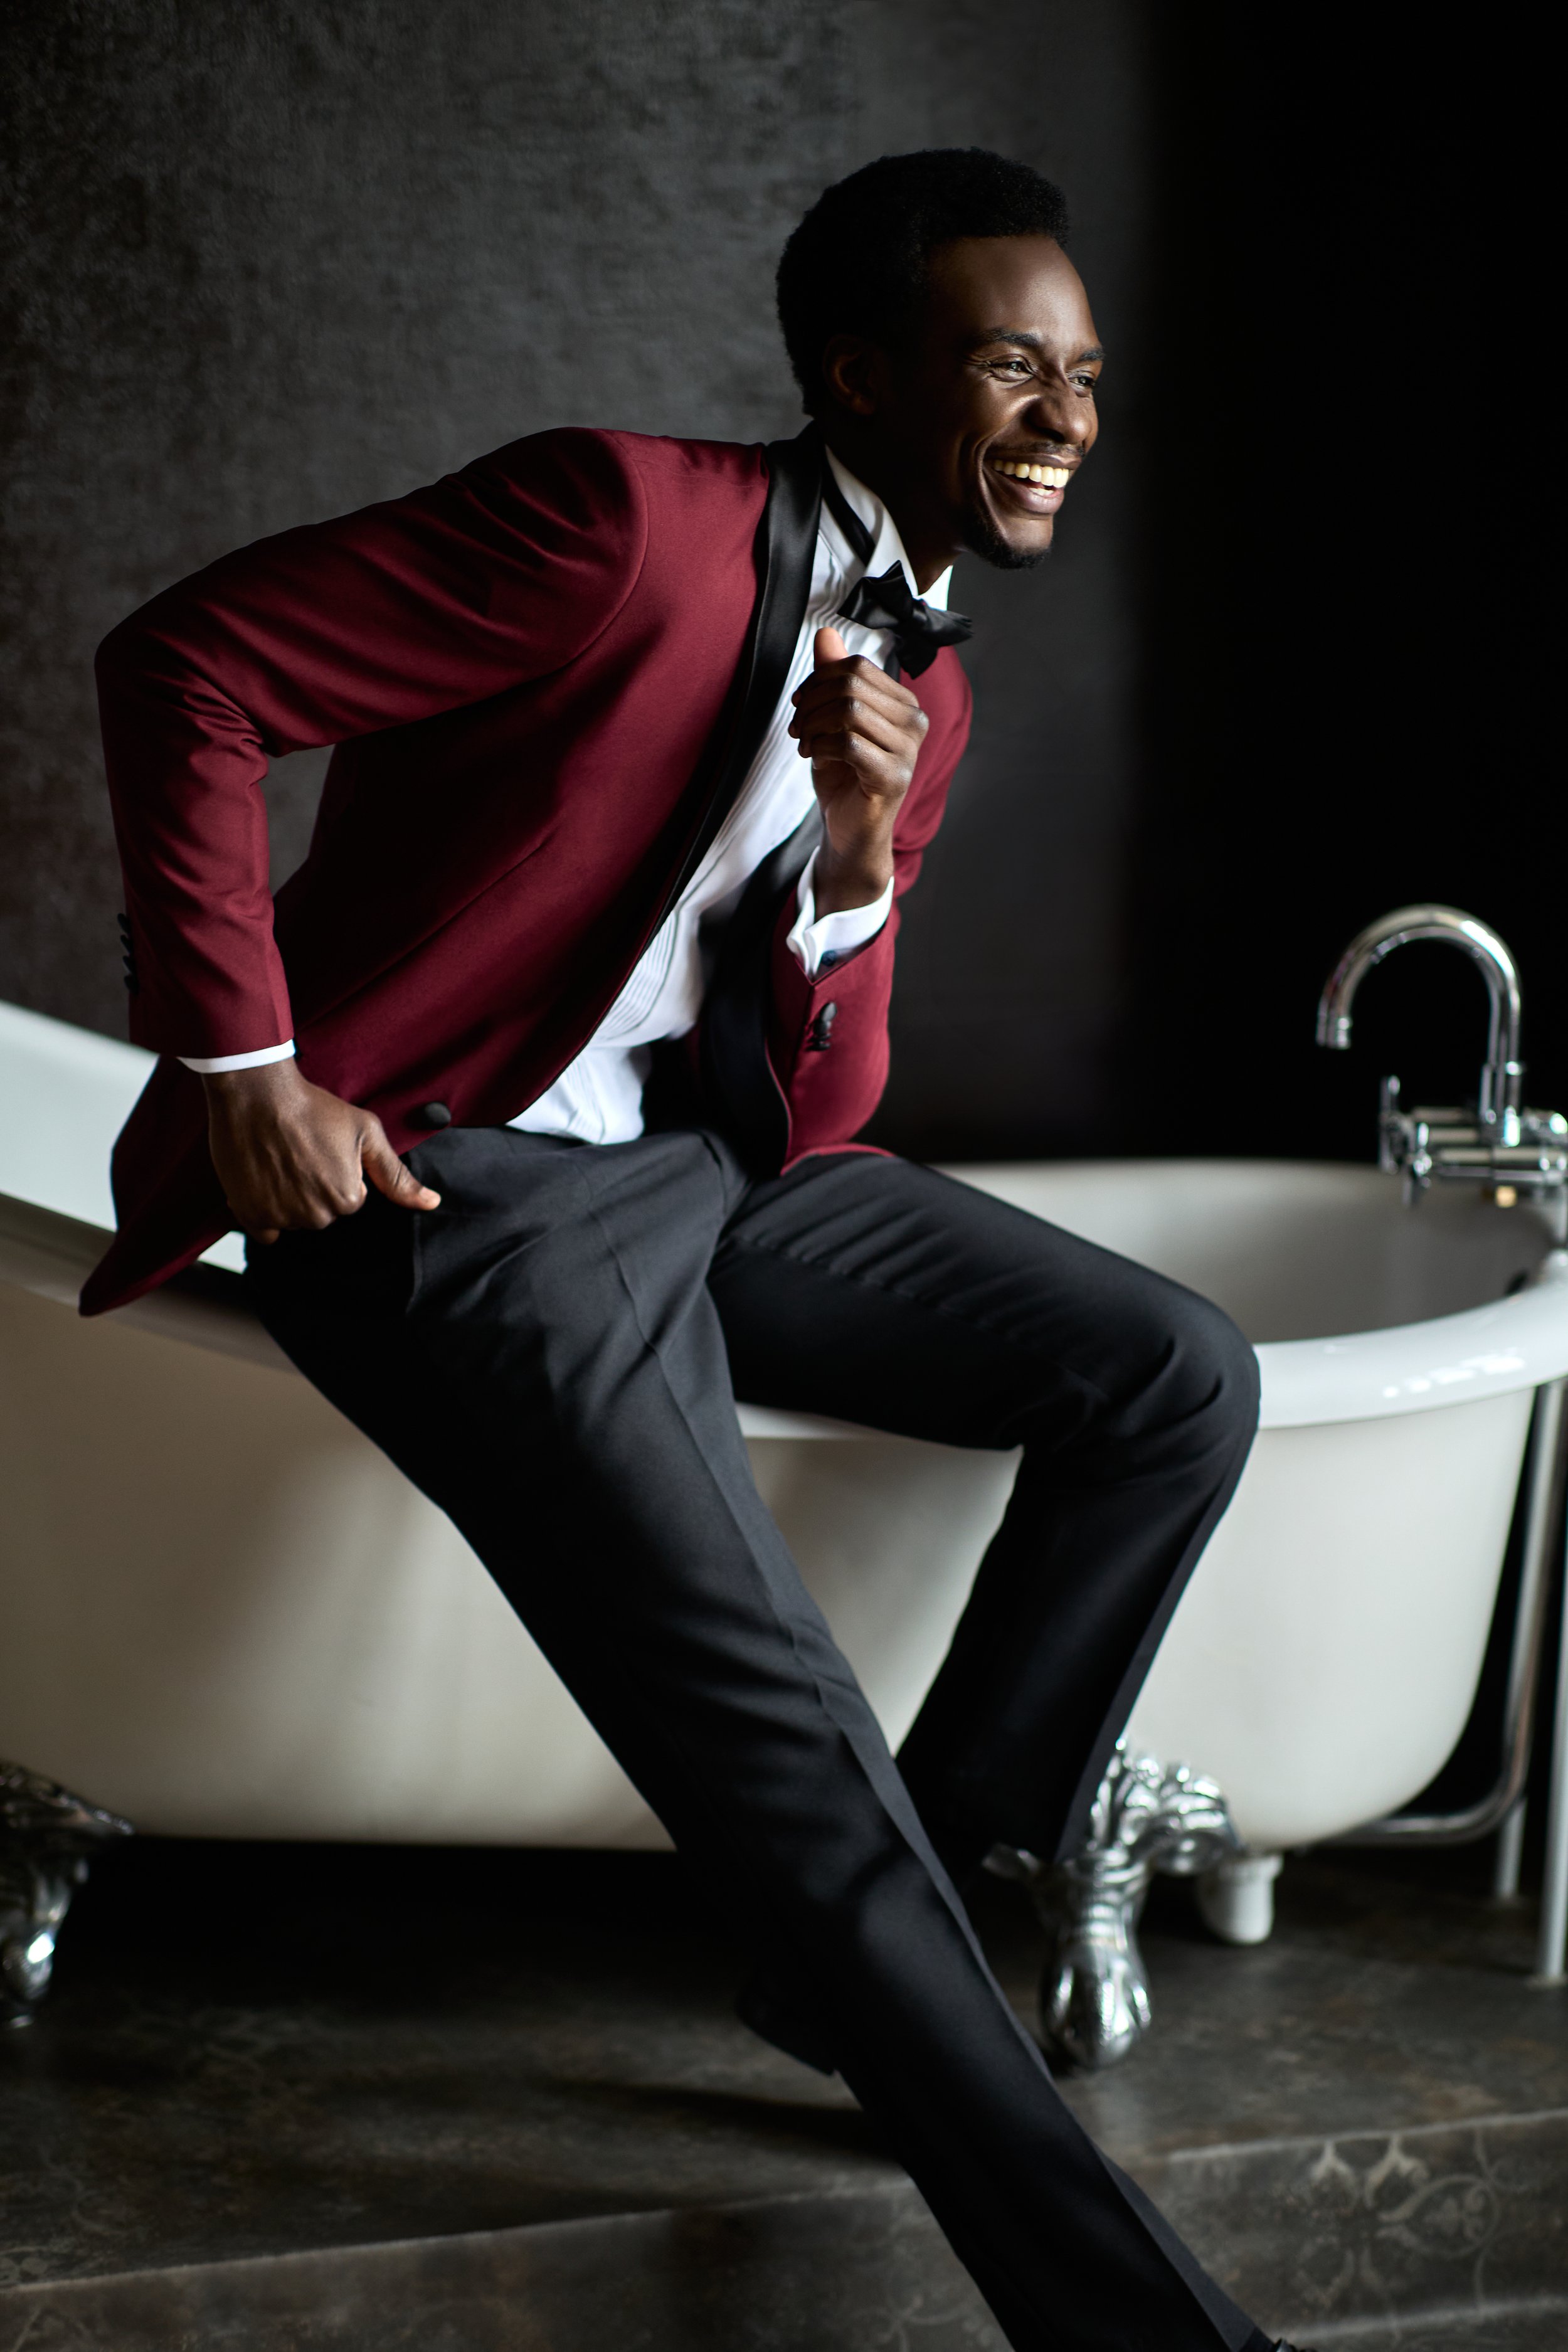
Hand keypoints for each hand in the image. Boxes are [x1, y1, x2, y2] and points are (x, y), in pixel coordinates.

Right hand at [200, 1058, 439, 1243]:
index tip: (324, 1149)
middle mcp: (316, 1216)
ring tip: (281, 1161)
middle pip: (322, 1213)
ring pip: (294, 1219)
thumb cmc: (314, 1108)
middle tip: (302, 1153)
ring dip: (289, 1199)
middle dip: (315, 1189)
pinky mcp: (250, 1214)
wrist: (257, 1094)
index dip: (338, 1172)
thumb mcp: (366, 1133)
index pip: (350, 1198)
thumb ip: (397, 1175)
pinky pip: (266, 1231)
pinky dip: (265, 1211)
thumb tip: (432, 1203)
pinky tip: (265, 1181)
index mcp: (348, 1199)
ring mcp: (281, 1217)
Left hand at [788, 627, 927, 914]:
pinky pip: (848, 743)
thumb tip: (826, 635)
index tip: (800, 705)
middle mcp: (914, 722)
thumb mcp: (832, 720)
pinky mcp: (894, 777)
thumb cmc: (844, 775)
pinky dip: (821, 747)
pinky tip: (816, 758)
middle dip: (811, 702)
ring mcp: (908, 751)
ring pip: (848, 710)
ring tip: (805, 744)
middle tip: (797, 728)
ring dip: (813, 725)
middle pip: (851, 685)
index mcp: (904, 704)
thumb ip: (832, 678)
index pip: (857, 666)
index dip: (819, 679)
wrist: (849, 830)